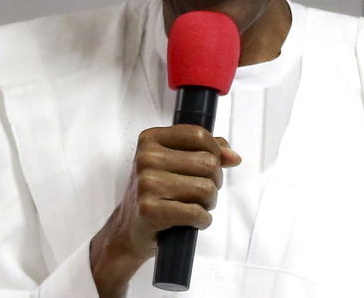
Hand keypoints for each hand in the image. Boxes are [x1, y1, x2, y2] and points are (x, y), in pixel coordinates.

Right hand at [89, 124, 240, 295]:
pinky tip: (194, 220)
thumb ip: (207, 151)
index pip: (199, 135)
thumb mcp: (175, 162)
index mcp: (151, 139)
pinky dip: (203, 220)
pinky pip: (196, 212)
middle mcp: (146, 157)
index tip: (211, 165)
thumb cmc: (157, 192)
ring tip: (197, 206)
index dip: (215, 152)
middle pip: (208, 162)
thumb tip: (234, 157)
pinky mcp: (149, 210)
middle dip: (215, 181)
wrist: (129, 229)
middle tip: (203, 192)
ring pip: (206, 188)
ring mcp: (146, 184)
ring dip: (210, 202)